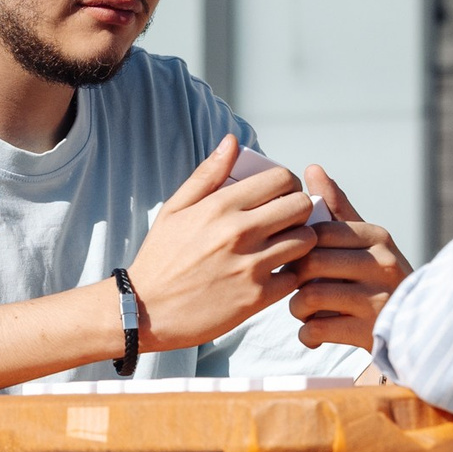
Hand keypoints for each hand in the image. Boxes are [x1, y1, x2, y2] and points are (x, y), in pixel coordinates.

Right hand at [126, 136, 319, 352]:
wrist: (146, 310)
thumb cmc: (161, 257)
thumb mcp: (175, 209)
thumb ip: (207, 174)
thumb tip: (232, 142)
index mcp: (220, 206)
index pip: (281, 179)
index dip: (287, 184)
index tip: (280, 195)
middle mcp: (239, 232)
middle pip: (301, 206)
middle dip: (299, 209)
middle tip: (287, 220)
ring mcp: (250, 266)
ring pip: (306, 241)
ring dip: (300, 242)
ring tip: (284, 246)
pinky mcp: (257, 297)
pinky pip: (295, 277)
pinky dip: (290, 275)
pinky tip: (275, 274)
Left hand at [286, 166, 412, 350]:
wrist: (416, 328)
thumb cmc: (379, 278)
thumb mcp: (365, 241)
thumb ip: (337, 208)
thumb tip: (312, 169)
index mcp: (377, 237)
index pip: (319, 232)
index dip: (297, 247)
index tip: (296, 260)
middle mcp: (381, 265)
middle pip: (311, 262)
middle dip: (294, 277)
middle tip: (295, 286)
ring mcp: (377, 300)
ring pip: (310, 296)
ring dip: (297, 308)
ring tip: (304, 311)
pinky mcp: (369, 332)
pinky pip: (316, 329)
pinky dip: (307, 334)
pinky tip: (314, 332)